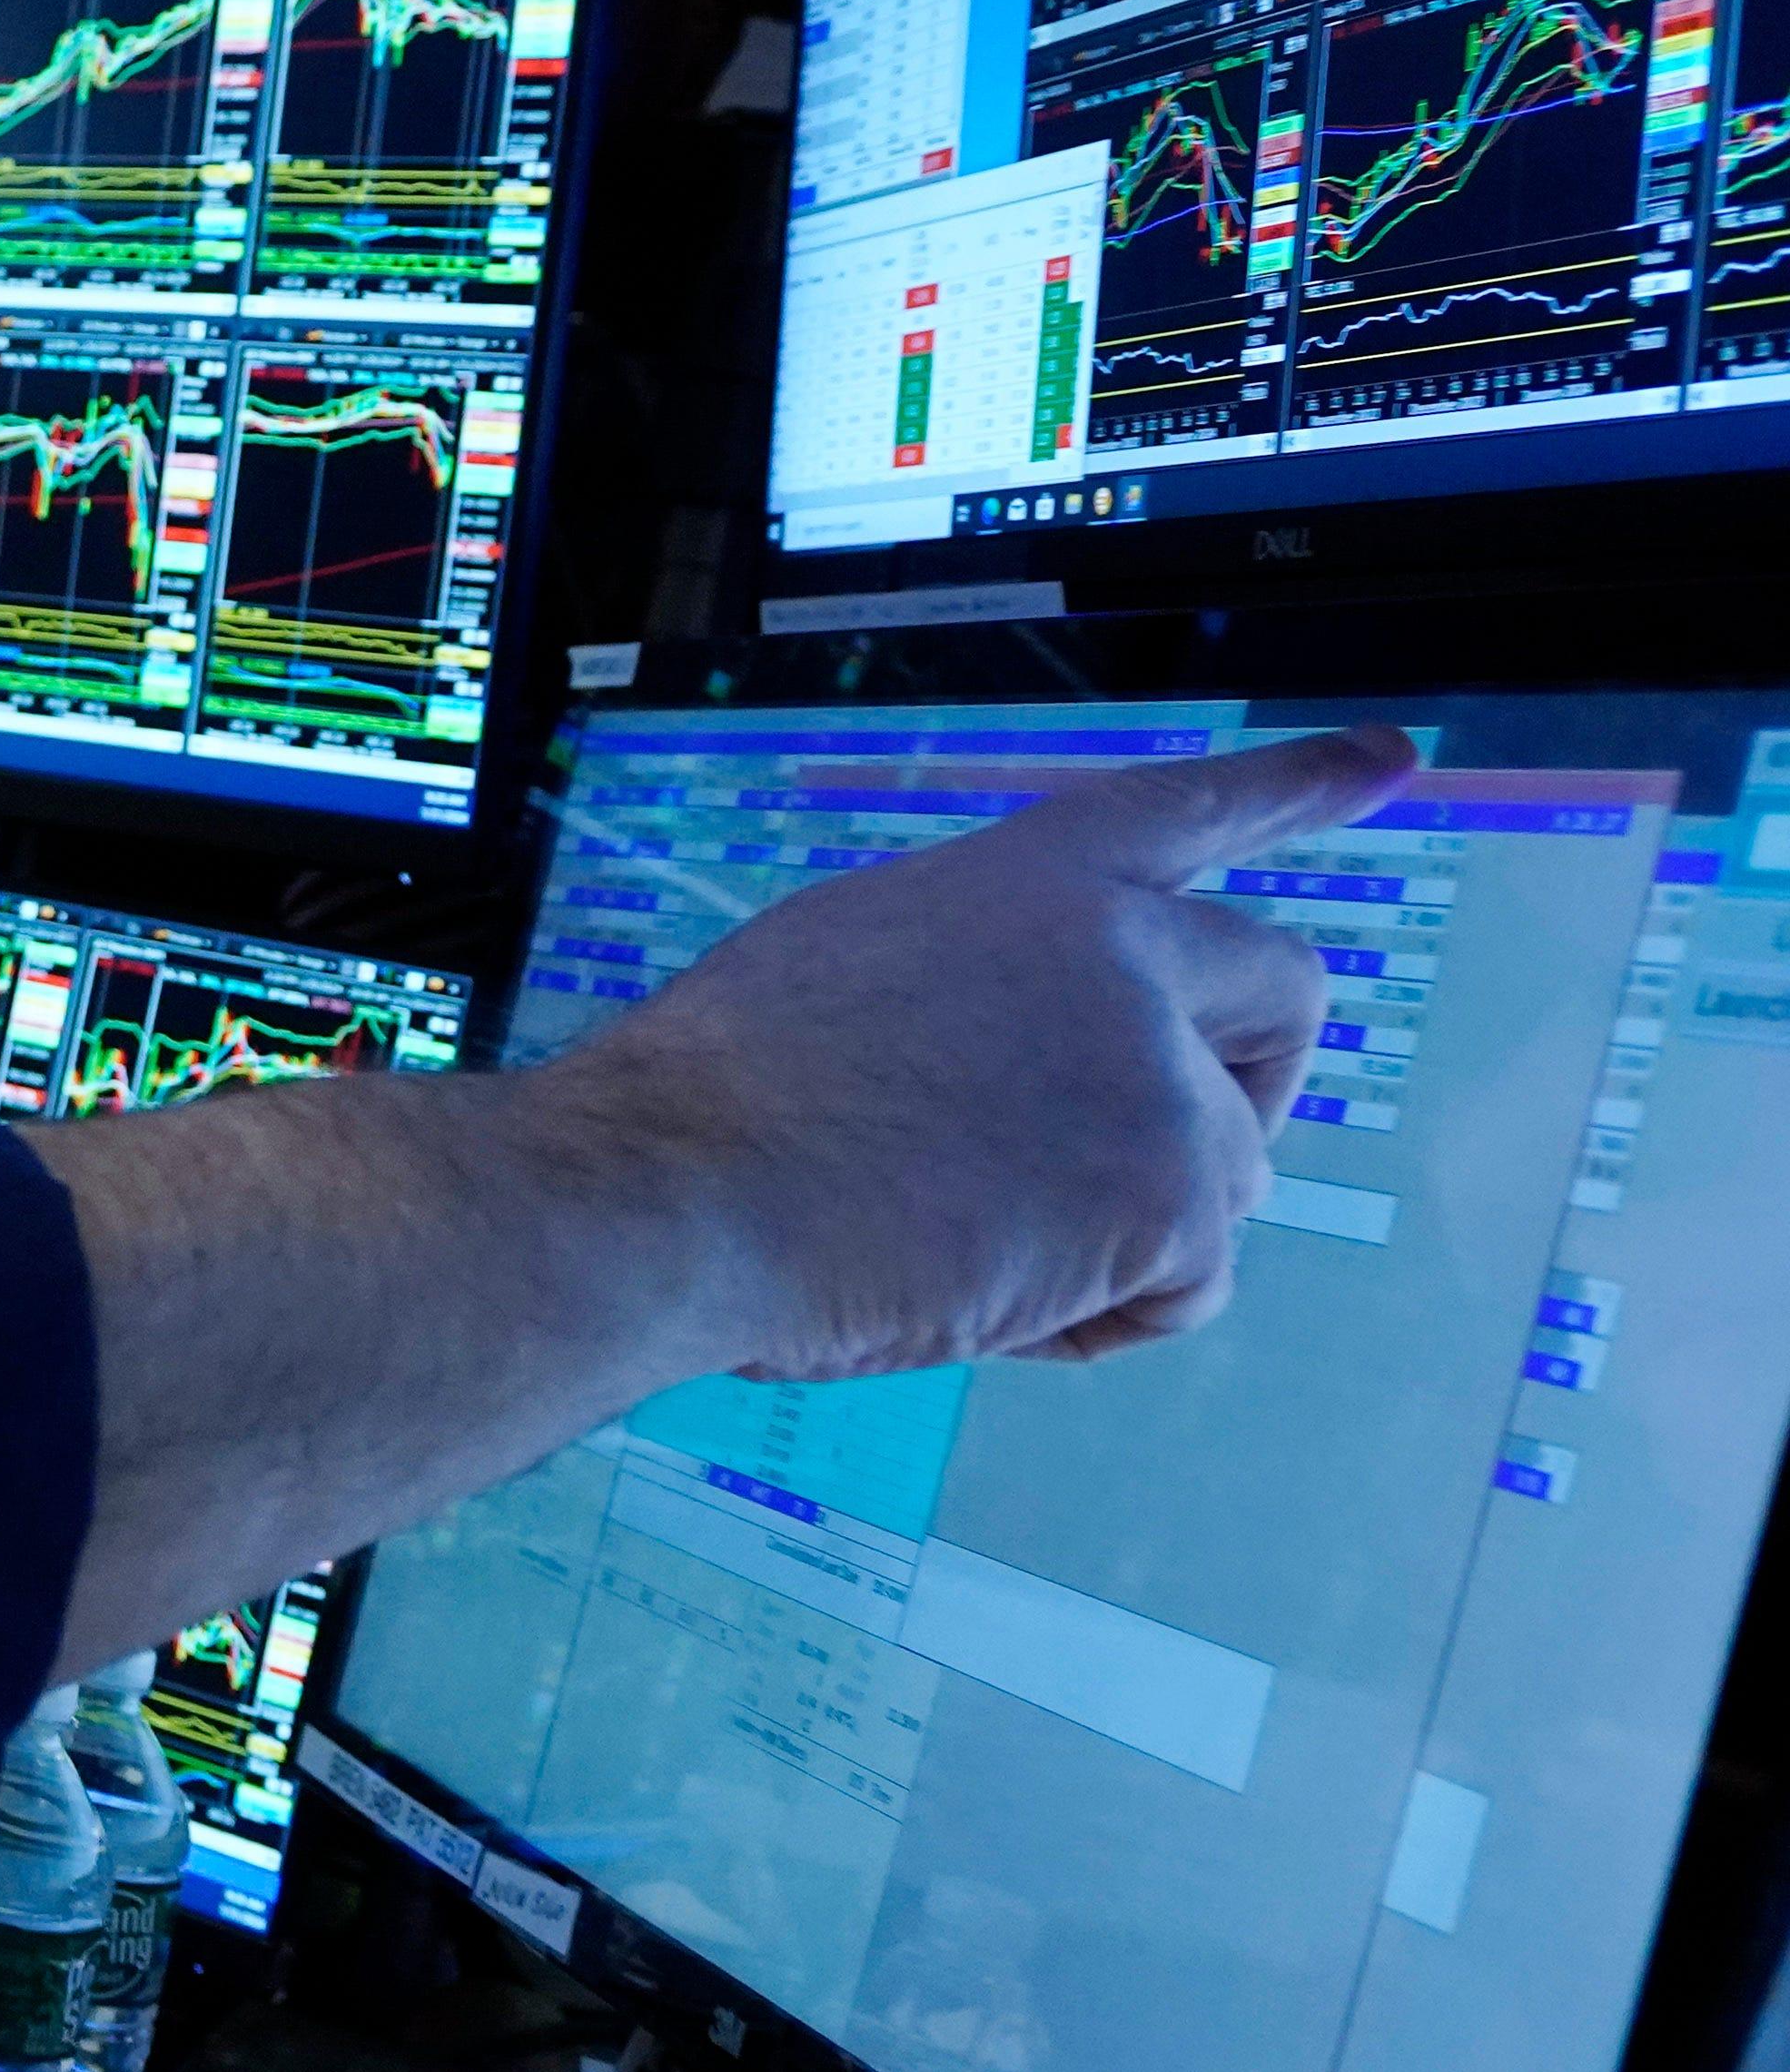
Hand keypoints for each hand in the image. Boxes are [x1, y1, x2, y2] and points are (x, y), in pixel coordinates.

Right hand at [543, 723, 1417, 1379]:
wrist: (680, 1189)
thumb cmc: (719, 1104)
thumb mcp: (856, 968)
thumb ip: (987, 981)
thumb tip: (1041, 1074)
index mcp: (1027, 880)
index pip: (1190, 805)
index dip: (1299, 779)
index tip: (1392, 755)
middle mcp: (1120, 948)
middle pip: (1282, 992)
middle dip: (1256, 1079)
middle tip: (1172, 1157)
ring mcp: (1157, 1068)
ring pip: (1228, 1175)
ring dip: (1129, 1233)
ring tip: (974, 1249)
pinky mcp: (1173, 1192)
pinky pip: (1187, 1286)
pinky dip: (1102, 1316)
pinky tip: (989, 1299)